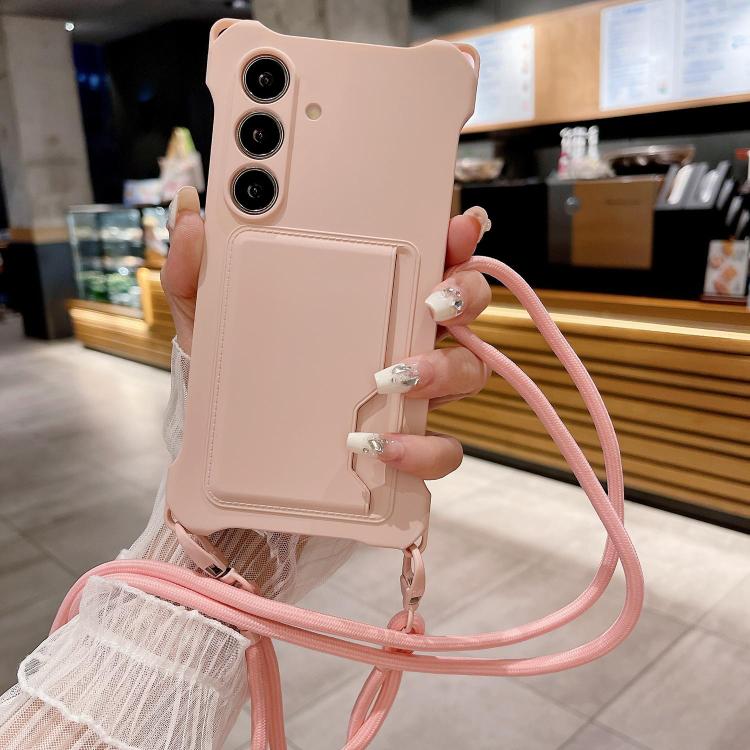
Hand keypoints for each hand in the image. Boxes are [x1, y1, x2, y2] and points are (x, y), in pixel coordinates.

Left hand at [162, 186, 491, 480]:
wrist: (238, 454)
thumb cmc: (239, 375)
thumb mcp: (211, 321)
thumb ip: (197, 269)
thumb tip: (189, 212)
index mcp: (371, 298)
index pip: (427, 257)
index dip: (456, 238)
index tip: (457, 226)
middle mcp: (403, 339)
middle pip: (466, 305)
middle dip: (464, 294)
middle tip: (433, 301)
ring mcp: (411, 394)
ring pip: (469, 372)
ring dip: (444, 370)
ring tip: (393, 377)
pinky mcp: (407, 445)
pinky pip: (441, 449)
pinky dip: (421, 448)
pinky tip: (379, 445)